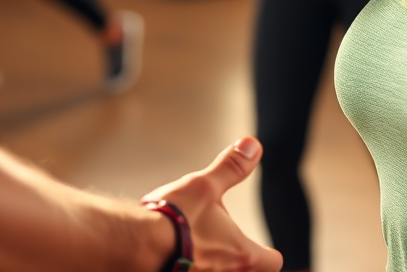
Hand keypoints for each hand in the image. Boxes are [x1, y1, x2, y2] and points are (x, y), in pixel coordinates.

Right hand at [143, 138, 281, 271]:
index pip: (272, 263)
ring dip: (215, 265)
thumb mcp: (206, 186)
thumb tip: (252, 146)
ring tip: (202, 250)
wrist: (134, 246)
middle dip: (241, 263)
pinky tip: (179, 258)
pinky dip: (192, 269)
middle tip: (233, 250)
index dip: (268, 254)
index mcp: (240, 255)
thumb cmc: (174, 218)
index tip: (264, 249)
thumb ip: (232, 168)